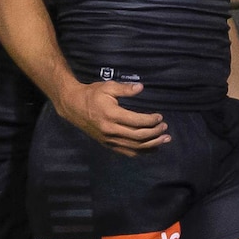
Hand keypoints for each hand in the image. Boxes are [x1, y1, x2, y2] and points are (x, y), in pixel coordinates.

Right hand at [56, 81, 170, 156]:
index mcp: (111, 115)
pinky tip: (151, 148)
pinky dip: (141, 152)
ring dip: (152, 144)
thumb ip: (125, 88)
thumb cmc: (92, 94)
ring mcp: (109, 139)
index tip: (160, 117)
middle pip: (138, 136)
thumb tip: (141, 87)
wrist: (73, 107)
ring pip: (134, 147)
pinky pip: (127, 152)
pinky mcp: (107, 144)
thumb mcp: (108, 87)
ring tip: (164, 140)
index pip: (136, 121)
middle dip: (155, 133)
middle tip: (165, 128)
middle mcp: (110, 130)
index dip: (151, 120)